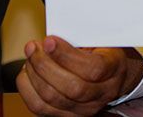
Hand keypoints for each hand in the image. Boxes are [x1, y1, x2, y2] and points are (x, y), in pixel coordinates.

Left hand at [16, 36, 142, 115]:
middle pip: (71, 88)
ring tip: (31, 56)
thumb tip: (54, 33)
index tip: (49, 40)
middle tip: (33, 47)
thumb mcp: (101, 37)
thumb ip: (81, 35)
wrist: (112, 75)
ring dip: (34, 74)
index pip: (92, 69)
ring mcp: (85, 109)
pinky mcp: (67, 115)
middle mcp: (102, 94)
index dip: (66, 55)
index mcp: (114, 69)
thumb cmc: (102, 51)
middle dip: (45, 65)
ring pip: (52, 99)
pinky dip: (27, 88)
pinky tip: (28, 72)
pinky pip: (40, 107)